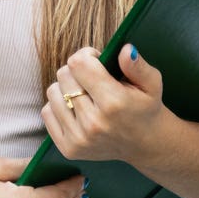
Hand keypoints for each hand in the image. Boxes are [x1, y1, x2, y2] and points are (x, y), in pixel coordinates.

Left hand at [43, 45, 174, 166]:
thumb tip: (123, 49)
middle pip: (64, 75)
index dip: (86, 55)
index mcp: (114, 103)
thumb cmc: (146, 108)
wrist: (145, 144)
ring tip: (85, 94)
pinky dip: (59, 105)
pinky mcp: (69, 148)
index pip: (78, 64)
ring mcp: (79, 138)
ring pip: (53, 92)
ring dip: (66, 88)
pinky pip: (47, 112)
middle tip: (93, 79)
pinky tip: (77, 108)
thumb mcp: (152, 84)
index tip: (96, 61)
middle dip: (77, 71)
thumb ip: (137, 65)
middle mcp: (94, 123)